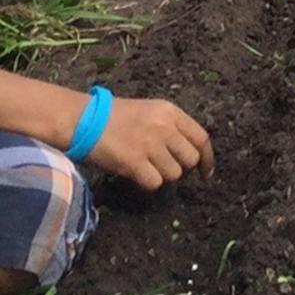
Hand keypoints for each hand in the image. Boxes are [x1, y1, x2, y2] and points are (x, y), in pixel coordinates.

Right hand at [86, 97, 212, 189]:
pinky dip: (147, 183)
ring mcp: (150, 145)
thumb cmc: (118, 116)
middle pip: (190, 159)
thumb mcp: (151, 111)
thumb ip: (172, 127)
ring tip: (146, 166)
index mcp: (171, 112)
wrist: (86, 120)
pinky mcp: (134, 162)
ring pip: (173, 174)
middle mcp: (164, 127)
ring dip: (162, 175)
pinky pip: (155, 183)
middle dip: (181, 167)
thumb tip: (190, 152)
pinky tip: (136, 174)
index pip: (202, 138)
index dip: (207, 159)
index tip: (205, 173)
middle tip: (164, 167)